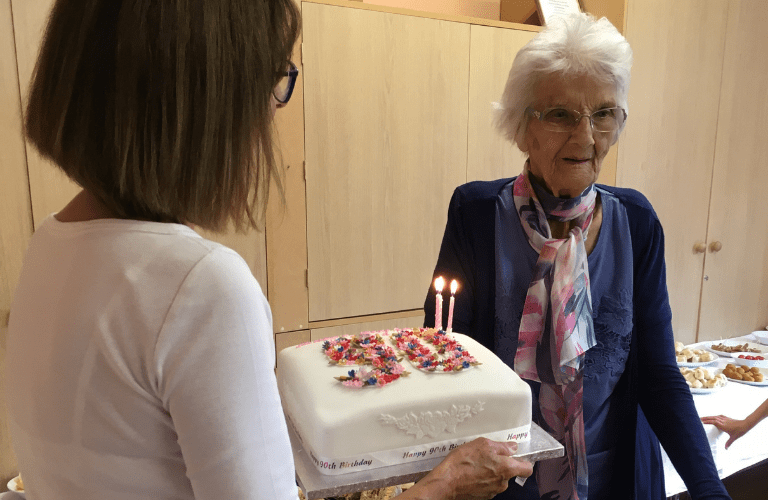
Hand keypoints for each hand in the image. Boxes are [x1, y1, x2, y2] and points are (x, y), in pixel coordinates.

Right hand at [402, 437, 532, 499]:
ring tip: (475, 463)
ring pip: (497, 478)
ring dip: (490, 471)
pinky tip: (471, 472)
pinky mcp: (483, 496)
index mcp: (506, 468)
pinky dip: (482, 478)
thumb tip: (512, 448)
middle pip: (509, 472)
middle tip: (486, 455)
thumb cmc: (463, 462)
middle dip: (500, 464)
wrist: (447, 482)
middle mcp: (503, 482)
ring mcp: (493, 491)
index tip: (516, 456)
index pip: (527, 469)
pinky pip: (487, 485)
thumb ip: (502, 446)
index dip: (523, 461)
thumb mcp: (483, 444)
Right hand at [700, 415, 749, 448]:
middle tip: (698, 418)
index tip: (701, 422)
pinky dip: (715, 416)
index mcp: (723, 426)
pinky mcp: (727, 418)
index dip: (707, 422)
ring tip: (703, 417)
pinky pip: (719, 416)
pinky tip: (714, 416)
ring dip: (709, 417)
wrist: (745, 425)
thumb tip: (726, 449)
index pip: (713, 422)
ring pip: (715, 416)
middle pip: (712, 418)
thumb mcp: (733, 438)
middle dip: (705, 418)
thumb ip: (728, 443)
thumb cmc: (739, 431)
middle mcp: (723, 421)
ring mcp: (725, 419)